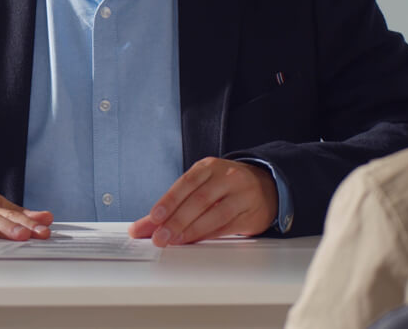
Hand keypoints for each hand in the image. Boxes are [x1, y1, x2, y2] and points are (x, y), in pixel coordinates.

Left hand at [128, 157, 277, 246]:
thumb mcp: (199, 187)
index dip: (169, 200)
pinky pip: (227, 226)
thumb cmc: (224, 187)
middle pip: (199, 200)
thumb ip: (170, 206)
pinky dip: (209, 235)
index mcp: (209, 167)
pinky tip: (195, 241)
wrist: (265, 186)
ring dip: (192, 230)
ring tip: (174, 241)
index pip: (186, 183)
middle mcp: (227, 177)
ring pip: (215, 214)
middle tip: (160, 237)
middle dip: (176, 220)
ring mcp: (242, 195)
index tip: (154, 217)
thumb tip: (141, 228)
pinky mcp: (251, 214)